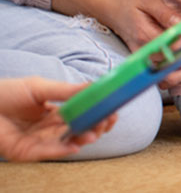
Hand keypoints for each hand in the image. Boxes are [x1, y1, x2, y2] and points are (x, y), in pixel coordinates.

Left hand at [0, 77, 117, 161]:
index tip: (113, 110)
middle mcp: (49, 128)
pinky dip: (63, 149)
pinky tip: (76, 144)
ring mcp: (39, 141)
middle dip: (96, 127)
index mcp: (54, 112)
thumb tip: (94, 86)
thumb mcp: (40, 87)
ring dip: (83, 138)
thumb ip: (66, 90)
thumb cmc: (6, 93)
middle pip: (79, 130)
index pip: (82, 116)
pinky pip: (49, 152)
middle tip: (107, 121)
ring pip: (67, 142)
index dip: (98, 114)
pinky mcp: (28, 152)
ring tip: (93, 133)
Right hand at [53, 0, 180, 89]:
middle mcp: (143, 53)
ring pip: (169, 79)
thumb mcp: (148, 0)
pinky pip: (164, 77)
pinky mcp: (145, 65)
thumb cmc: (130, 2)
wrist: (109, 10)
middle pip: (174, 68)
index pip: (174, 48)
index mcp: (144, 36)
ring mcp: (143, 62)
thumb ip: (166, 13)